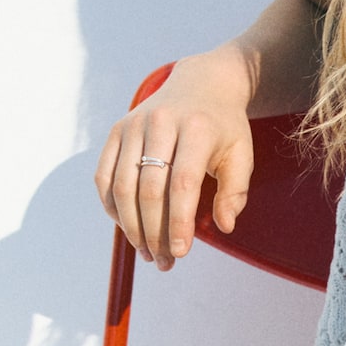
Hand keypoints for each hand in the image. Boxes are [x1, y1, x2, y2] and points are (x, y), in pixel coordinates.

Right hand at [95, 51, 254, 271]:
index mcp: (196, 129)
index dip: (178, 222)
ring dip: (130, 226)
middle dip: (154, 232)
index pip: (182, 184)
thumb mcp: (241, 154)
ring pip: (122, 185)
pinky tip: (127, 227)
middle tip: (163, 262)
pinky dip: (111, 206)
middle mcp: (161, 123)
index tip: (180, 252)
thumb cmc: (224, 127)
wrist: (201, 83)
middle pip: (148, 189)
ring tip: (146, 252)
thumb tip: (225, 226)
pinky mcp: (116, 130)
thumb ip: (235, 191)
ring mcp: (133, 124)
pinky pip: (104, 175)